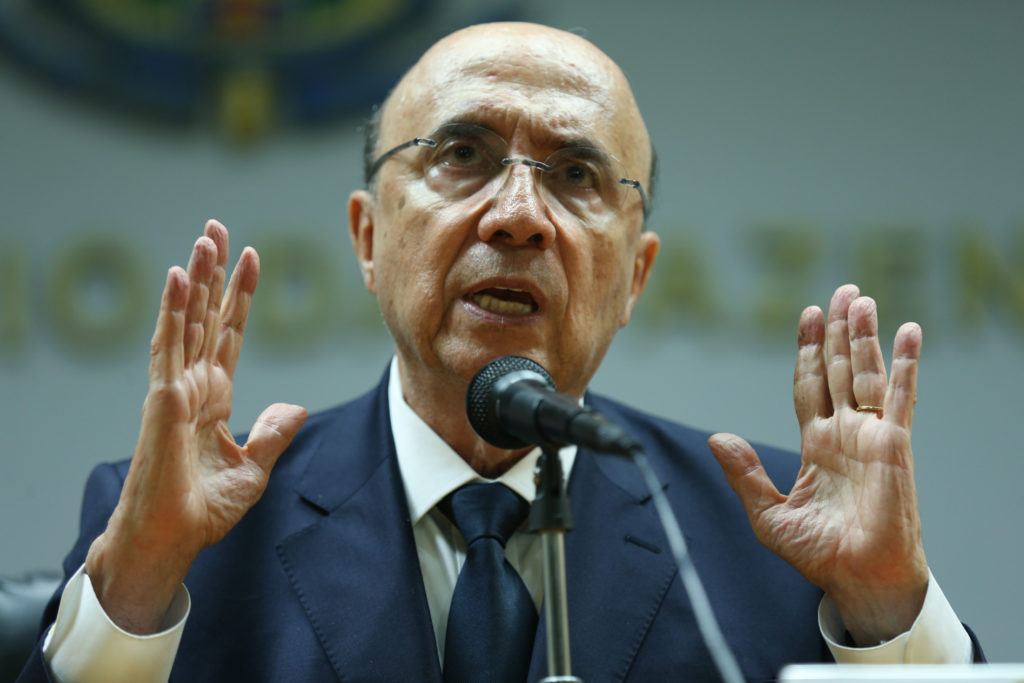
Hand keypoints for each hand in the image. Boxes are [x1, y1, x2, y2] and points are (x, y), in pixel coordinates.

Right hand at [84, 220, 307, 633]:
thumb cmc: (203, 510)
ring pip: (187, 322)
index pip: (228, 334)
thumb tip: (296, 407)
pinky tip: (180, 279)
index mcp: (213, 398)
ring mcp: (175, 391)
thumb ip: (273, 435)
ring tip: (203, 239)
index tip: (252, 258)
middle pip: (205, 317)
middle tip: (217, 227)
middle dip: (212, 273)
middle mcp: (192, 386)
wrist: (171, 542)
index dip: (239, 296)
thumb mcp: (254, 470)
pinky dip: (174, 312)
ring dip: (195, 280)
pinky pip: (170, 348)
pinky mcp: (163, 403)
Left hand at [707, 284, 927, 645]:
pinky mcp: (894, 445)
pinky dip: (904, 364)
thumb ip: (744, 474)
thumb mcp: (767, 513)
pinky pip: (901, 397)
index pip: (809, 385)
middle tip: (839, 292)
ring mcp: (870, 435)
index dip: (807, 351)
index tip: (807, 316)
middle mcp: (844, 432)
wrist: (857, 579)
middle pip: (838, 369)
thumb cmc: (818, 553)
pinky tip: (906, 332)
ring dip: (862, 336)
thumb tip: (717, 437)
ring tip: (859, 298)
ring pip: (865, 373)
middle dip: (836, 331)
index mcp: (815, 443)